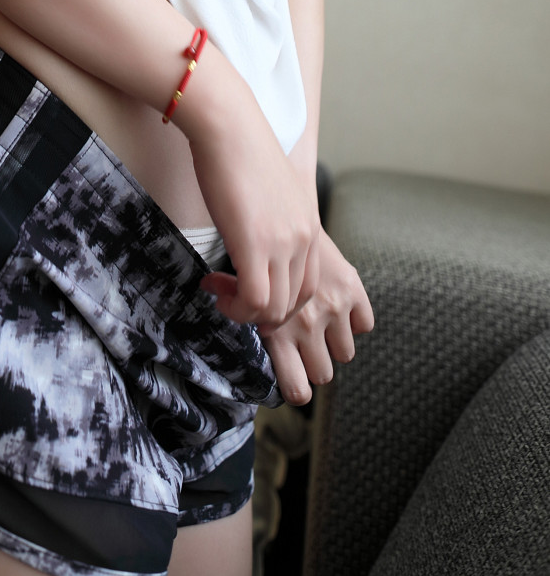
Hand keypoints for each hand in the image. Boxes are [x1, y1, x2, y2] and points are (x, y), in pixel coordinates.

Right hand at [180, 76, 321, 327]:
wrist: (227, 125)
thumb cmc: (239, 149)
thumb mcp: (269, 190)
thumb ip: (272, 219)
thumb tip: (253, 235)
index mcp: (309, 226)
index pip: (307, 287)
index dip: (276, 298)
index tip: (244, 284)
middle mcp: (304, 238)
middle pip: (294, 304)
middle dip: (260, 312)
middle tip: (228, 295)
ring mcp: (283, 244)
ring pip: (275, 310)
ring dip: (243, 312)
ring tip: (218, 291)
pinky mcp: (256, 245)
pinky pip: (255, 302)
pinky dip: (234, 306)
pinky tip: (211, 284)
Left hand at [226, 228, 373, 403]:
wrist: (275, 185)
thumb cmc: (248, 225)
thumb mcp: (231, 265)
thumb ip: (231, 286)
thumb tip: (209, 290)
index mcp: (274, 328)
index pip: (296, 389)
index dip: (290, 384)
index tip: (283, 365)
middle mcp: (306, 322)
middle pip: (324, 375)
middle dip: (311, 359)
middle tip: (298, 340)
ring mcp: (332, 304)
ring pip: (344, 353)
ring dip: (332, 339)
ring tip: (316, 321)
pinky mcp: (351, 285)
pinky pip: (364, 323)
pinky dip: (353, 316)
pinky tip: (335, 303)